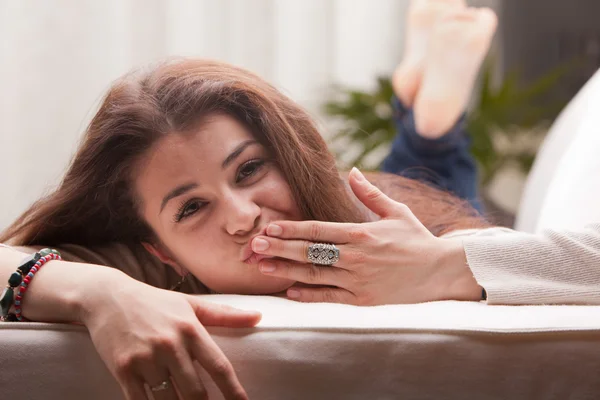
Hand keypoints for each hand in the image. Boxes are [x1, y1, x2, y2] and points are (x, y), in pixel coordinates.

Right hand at [80, 271, 260, 399]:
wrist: (107, 297)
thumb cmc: (154, 302)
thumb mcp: (190, 304)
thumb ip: (224, 314)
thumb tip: (258, 317)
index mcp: (191, 329)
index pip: (219, 367)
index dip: (233, 391)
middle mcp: (170, 345)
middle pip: (195, 392)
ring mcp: (145, 359)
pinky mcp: (123, 370)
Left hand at [252, 168, 481, 304]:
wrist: (441, 273)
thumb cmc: (417, 240)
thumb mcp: (397, 212)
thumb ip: (370, 194)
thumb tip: (350, 171)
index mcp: (362, 233)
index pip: (319, 229)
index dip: (292, 228)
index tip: (270, 225)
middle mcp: (356, 257)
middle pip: (310, 252)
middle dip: (279, 247)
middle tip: (253, 245)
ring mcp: (359, 281)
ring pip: (315, 275)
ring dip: (286, 270)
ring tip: (262, 266)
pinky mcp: (363, 300)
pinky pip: (331, 297)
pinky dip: (309, 295)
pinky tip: (290, 290)